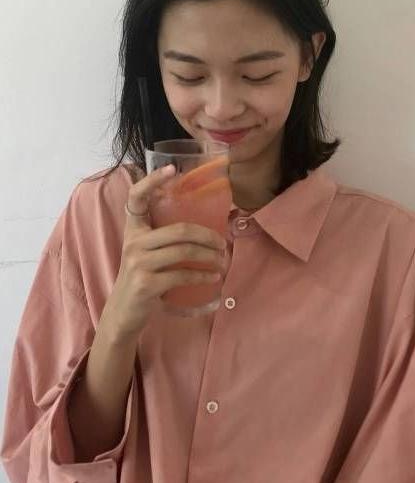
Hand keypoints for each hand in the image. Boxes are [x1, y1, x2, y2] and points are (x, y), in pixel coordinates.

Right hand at [103, 165, 226, 341]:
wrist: (123, 313)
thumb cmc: (143, 277)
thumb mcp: (147, 252)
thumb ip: (164, 236)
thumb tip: (207, 226)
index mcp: (134, 229)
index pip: (136, 197)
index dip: (153, 180)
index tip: (173, 168)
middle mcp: (133, 242)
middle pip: (180, 229)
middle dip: (208, 236)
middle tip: (224, 244)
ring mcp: (138, 263)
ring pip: (184, 252)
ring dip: (210, 257)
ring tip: (222, 261)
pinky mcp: (146, 284)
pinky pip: (182, 275)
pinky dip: (203, 276)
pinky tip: (213, 278)